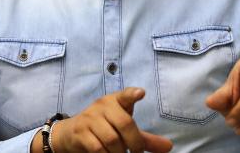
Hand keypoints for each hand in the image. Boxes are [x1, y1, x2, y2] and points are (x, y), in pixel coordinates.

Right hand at [52, 87, 172, 152]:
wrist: (71, 133)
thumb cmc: (104, 127)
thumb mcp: (123, 128)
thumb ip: (144, 138)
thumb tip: (169, 147)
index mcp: (116, 101)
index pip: (126, 95)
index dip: (133, 94)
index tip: (141, 93)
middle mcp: (103, 106)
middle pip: (125, 123)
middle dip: (134, 142)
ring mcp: (90, 118)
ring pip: (112, 139)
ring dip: (119, 152)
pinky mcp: (80, 133)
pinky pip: (98, 148)